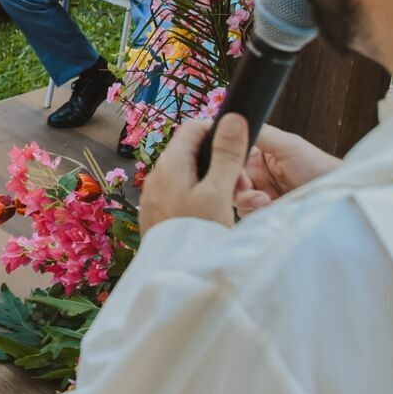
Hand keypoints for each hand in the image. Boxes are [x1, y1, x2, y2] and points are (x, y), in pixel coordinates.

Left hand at [137, 113, 249, 232]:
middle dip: (218, 160)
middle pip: (191, 152)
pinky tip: (211, 215)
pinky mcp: (157, 213)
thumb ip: (226, 154)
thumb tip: (233, 118)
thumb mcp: (218, 192)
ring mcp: (154, 195)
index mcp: (170, 164)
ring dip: (211, 180)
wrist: (174, 275)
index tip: (238, 152)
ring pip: (187, 174)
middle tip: (238, 184)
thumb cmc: (197, 233)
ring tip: (228, 202)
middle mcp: (156, 176)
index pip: (192, 128)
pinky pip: (180, 193)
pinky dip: (199, 196)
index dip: (218, 132)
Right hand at [234, 125, 340, 216]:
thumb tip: (232, 119)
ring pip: (232, 197)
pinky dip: (254, 212)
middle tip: (248, 186)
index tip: (228, 164)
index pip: (228, 154)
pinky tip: (269, 208)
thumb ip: (260, 132)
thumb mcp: (288, 144)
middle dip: (233, 183)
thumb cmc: (317, 166)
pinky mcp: (262, 213)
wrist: (334, 196)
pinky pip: (244, 214)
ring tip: (265, 200)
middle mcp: (252, 174)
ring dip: (245, 200)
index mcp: (254, 154)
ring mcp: (255, 195)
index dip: (224, 160)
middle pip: (225, 178)